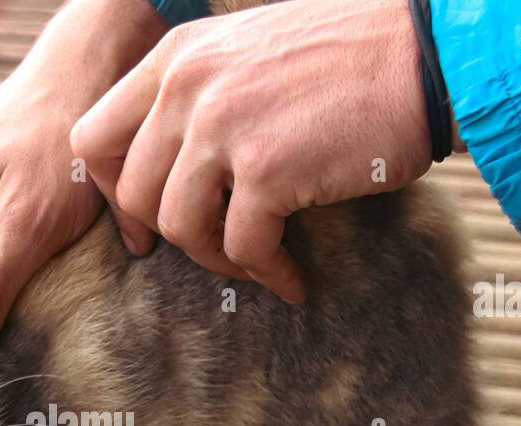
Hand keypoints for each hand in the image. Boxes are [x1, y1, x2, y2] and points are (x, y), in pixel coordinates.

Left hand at [70, 0, 432, 302]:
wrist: (429, 53)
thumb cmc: (350, 58)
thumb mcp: (248, 52)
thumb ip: (199, 94)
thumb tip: (168, 169)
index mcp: (176, 58)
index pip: (91, 138)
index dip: (111, 192)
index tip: (144, 224)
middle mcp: (188, 88)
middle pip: (132, 193)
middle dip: (169, 235)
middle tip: (212, 249)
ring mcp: (224, 128)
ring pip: (179, 227)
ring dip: (216, 259)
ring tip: (255, 262)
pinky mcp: (268, 170)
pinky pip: (243, 248)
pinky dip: (266, 274)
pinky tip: (291, 278)